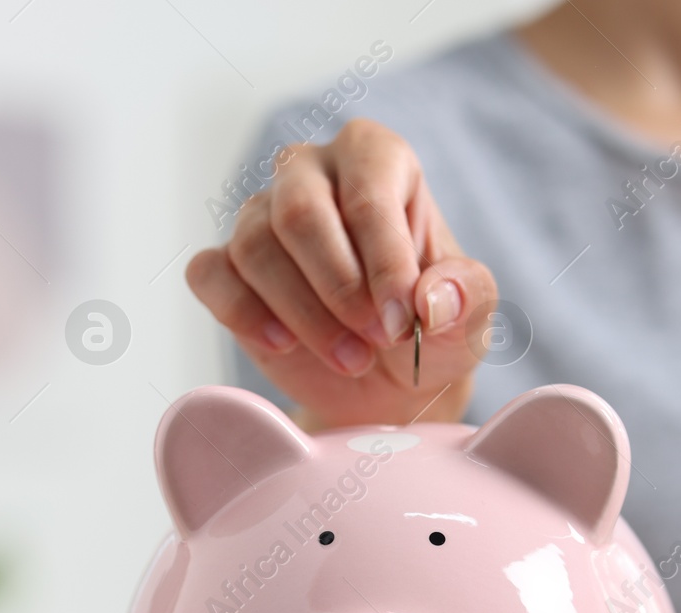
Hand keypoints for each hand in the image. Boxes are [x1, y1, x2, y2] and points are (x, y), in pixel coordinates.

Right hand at [186, 119, 497, 429]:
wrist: (385, 384)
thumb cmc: (428, 333)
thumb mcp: (469, 319)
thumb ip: (467, 297)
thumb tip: (431, 296)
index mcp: (376, 159)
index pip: (367, 193)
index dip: (384, 261)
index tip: (401, 322)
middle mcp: (310, 173)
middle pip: (299, 212)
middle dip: (338, 288)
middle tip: (375, 342)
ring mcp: (260, 216)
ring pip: (255, 248)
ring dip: (304, 315)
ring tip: (351, 358)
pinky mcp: (225, 265)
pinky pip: (211, 274)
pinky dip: (245, 315)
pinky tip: (284, 346)